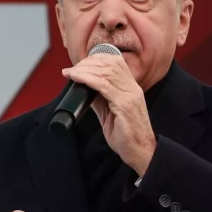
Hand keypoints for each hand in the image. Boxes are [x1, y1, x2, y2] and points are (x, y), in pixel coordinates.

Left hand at [62, 53, 156, 175]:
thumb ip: (100, 98)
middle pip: (109, 63)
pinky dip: (88, 79)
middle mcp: (132, 88)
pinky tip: (77, 78)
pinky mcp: (125, 105)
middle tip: (72, 70)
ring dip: (85, 70)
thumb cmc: (126, 135)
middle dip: (87, 63)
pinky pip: (104, 86)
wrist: (140, 152)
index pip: (115, 62)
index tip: (79, 65)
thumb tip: (84, 87)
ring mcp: (130, 95)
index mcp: (131, 87)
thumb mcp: (110, 112)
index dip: (96, 59)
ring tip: (71, 73)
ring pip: (106, 72)